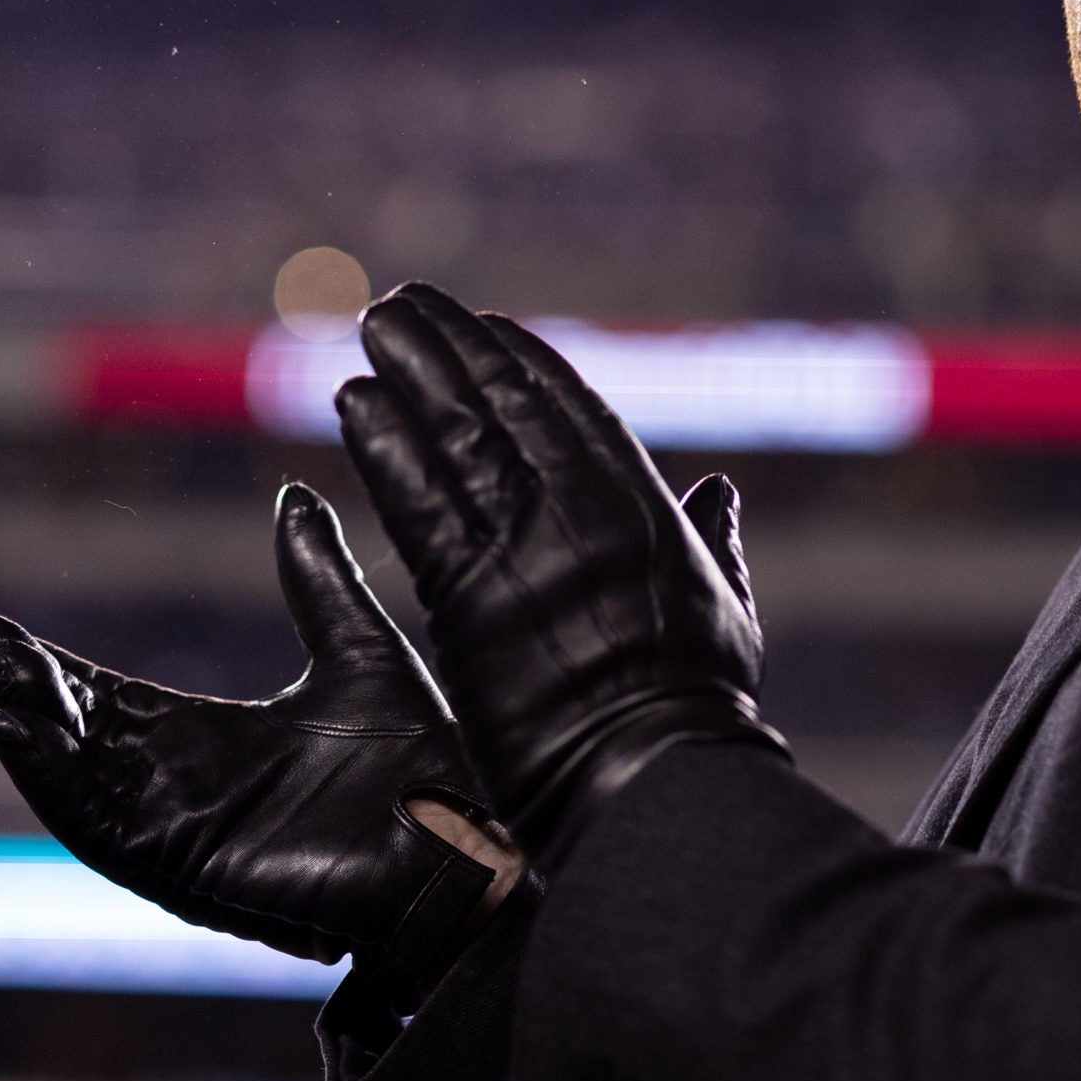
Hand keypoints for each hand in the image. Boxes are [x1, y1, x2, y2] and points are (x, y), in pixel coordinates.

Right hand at [0, 482, 517, 995]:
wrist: (464, 842)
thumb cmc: (427, 763)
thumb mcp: (358, 651)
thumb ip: (316, 579)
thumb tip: (291, 495)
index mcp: (224, 746)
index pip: (117, 704)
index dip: (58, 669)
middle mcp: (194, 793)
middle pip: (86, 740)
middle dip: (30, 693)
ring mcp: (189, 834)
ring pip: (84, 785)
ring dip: (35, 736)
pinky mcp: (193, 869)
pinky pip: (106, 830)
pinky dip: (58, 785)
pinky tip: (22, 735)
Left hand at [334, 282, 785, 859]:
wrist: (652, 776)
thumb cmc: (696, 708)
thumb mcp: (725, 610)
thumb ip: (715, 542)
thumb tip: (721, 492)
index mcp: (646, 507)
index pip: (574, 409)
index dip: (524, 361)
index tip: (484, 325)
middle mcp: (585, 510)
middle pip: (507, 403)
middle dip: (452, 347)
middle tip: (404, 304)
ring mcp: (528, 545)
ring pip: (459, 435)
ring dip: (410, 374)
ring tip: (371, 327)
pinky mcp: (471, 593)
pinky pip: (419, 501)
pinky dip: (385, 446)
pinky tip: (354, 403)